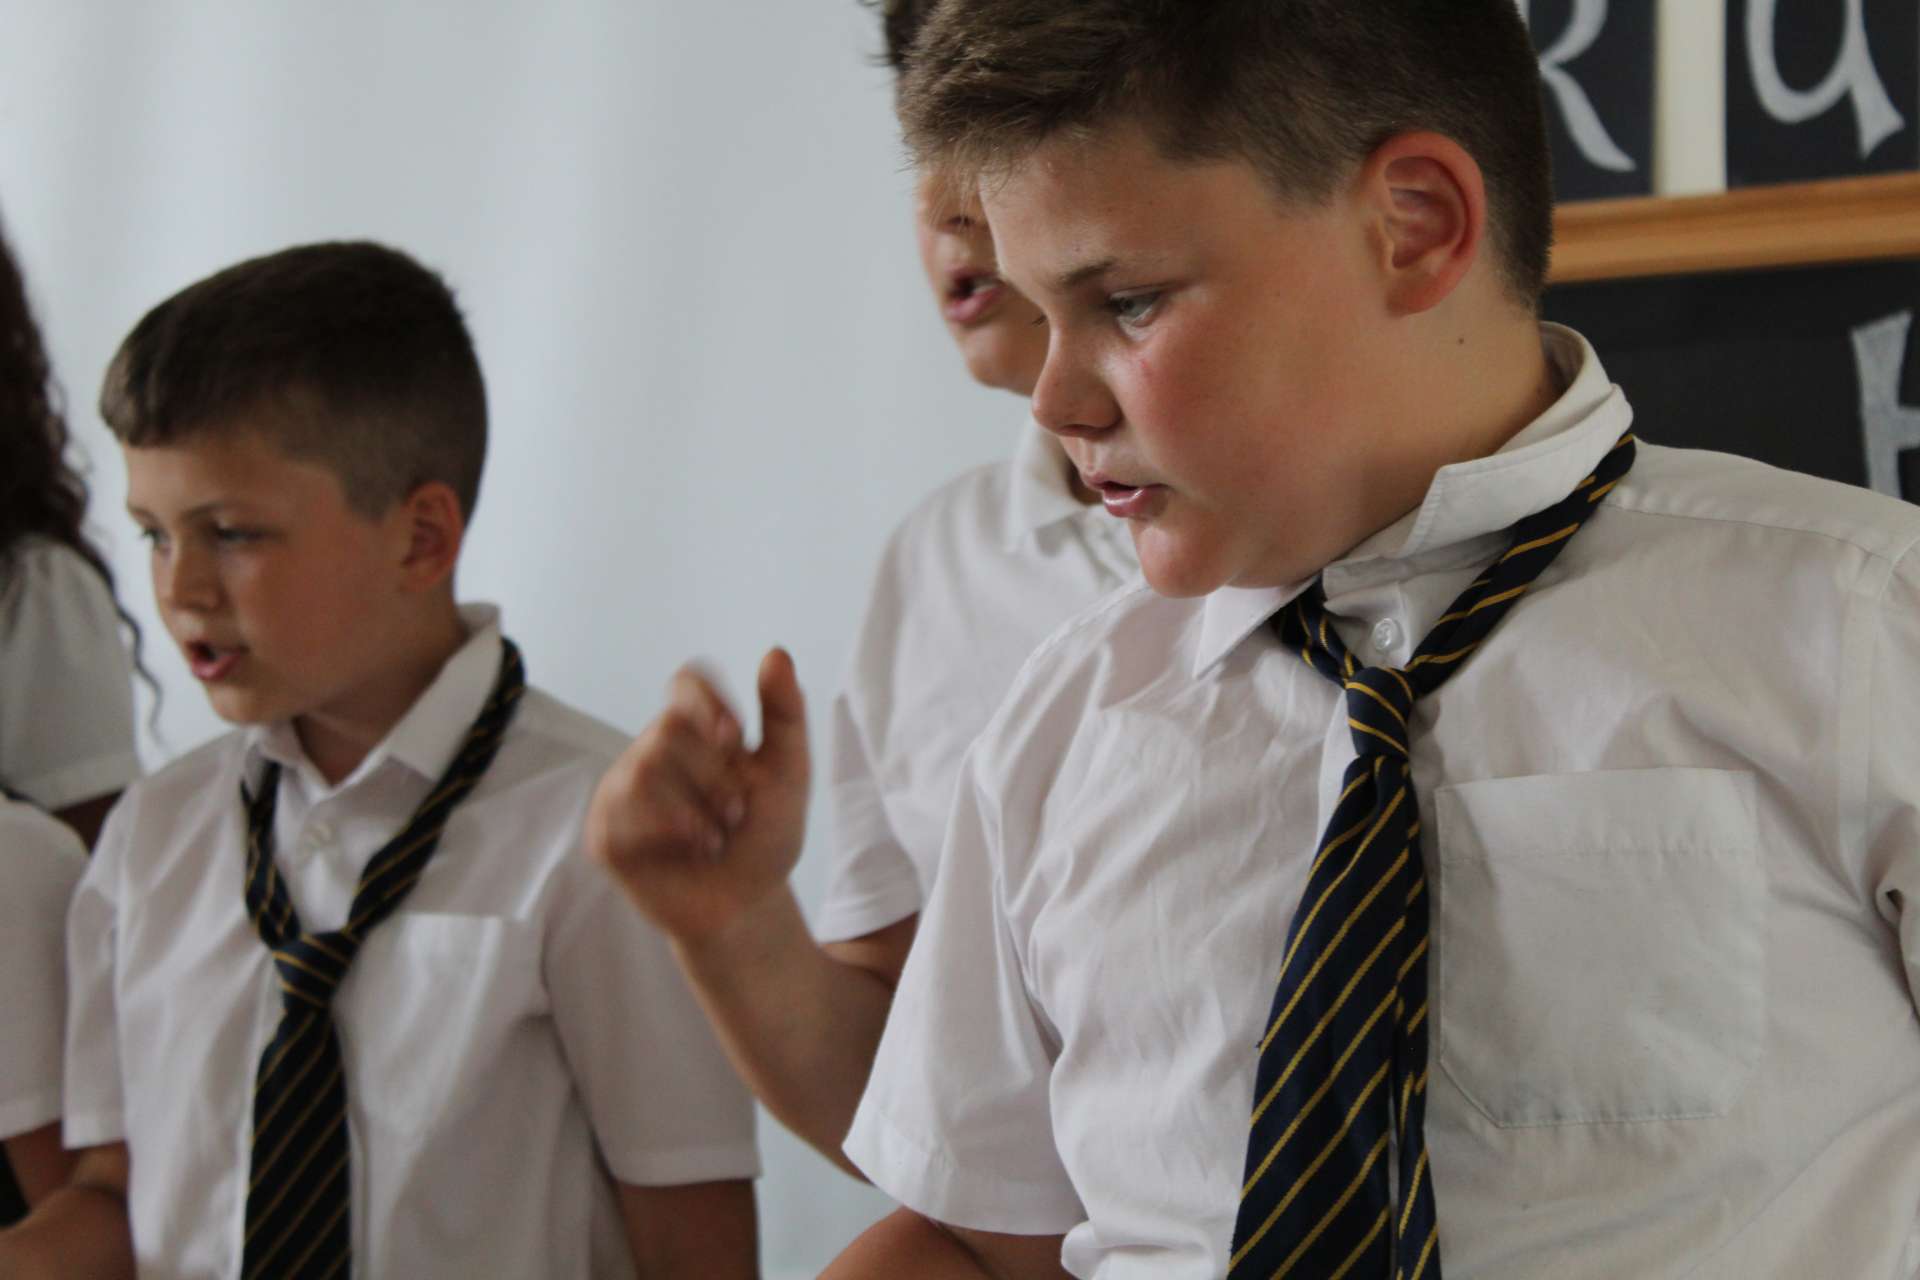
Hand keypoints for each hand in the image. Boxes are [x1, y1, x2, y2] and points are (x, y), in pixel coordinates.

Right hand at [588, 648, 811, 943]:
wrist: (747, 903)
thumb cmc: (765, 834)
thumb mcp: (788, 773)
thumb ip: (785, 714)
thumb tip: (776, 652)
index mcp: (696, 729)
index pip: (686, 682)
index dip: (707, 703)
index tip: (735, 737)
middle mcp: (652, 751)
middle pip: (666, 729)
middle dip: (714, 774)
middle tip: (737, 812)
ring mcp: (623, 791)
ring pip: (641, 770)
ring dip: (693, 808)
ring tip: (716, 837)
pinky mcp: (606, 834)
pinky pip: (621, 817)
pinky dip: (665, 833)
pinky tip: (689, 851)